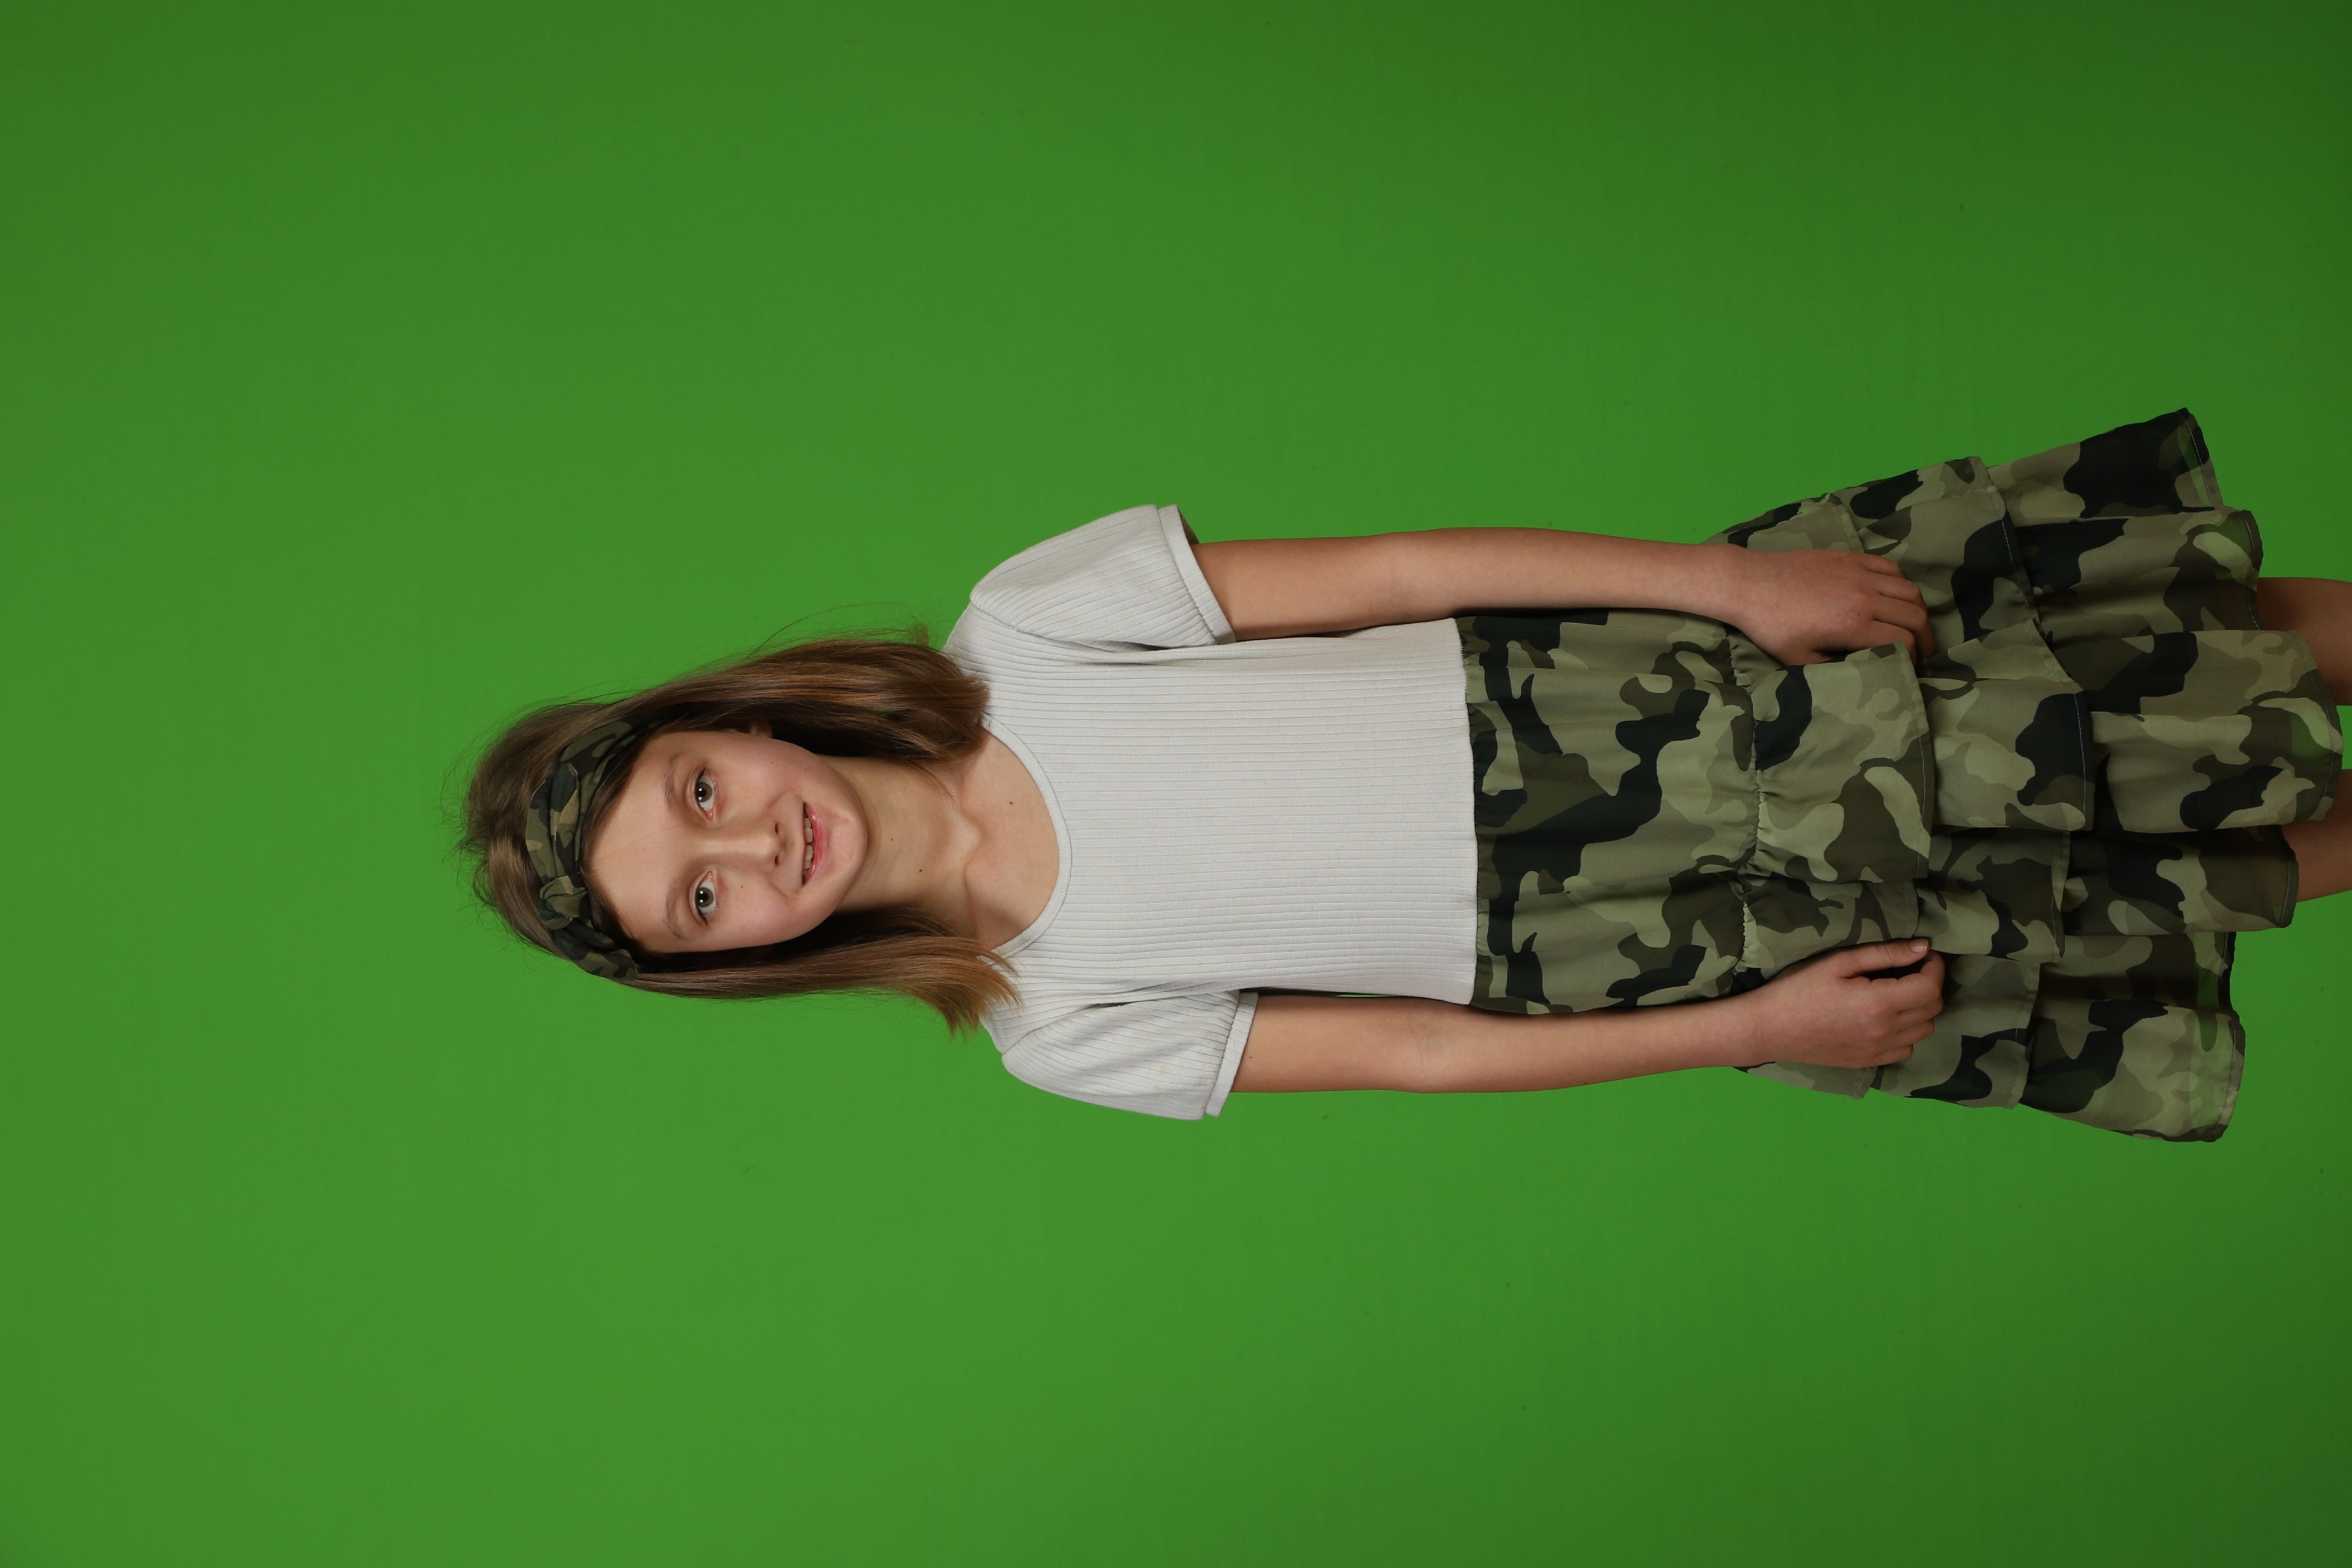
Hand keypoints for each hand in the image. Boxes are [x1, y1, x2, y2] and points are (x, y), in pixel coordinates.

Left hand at [1716, 547, 1934, 664]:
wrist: (1749, 583)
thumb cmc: (1771, 626)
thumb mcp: (1799, 660)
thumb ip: (1835, 667)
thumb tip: (1862, 669)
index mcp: (1852, 625)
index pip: (1904, 641)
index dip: (1914, 657)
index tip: (1909, 665)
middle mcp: (1863, 596)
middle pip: (1915, 615)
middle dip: (1926, 637)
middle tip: (1924, 650)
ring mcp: (1859, 573)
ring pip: (1909, 590)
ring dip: (1918, 610)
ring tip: (1913, 624)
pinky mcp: (1850, 557)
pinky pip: (1891, 568)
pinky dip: (1901, 584)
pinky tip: (1895, 596)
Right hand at [1726, 939, 1945, 1069]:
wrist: (1769, 1028)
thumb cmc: (1798, 988)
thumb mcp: (1839, 961)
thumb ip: (1885, 953)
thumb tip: (1923, 947)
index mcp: (1879, 1003)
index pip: (1931, 986)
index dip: (1934, 966)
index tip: (1923, 954)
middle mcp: (1886, 1031)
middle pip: (1933, 1008)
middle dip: (1929, 983)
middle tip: (1909, 969)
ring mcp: (1879, 1051)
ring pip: (1925, 1030)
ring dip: (1920, 1009)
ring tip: (1897, 993)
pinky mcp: (1869, 1062)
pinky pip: (1906, 1048)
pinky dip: (1906, 1032)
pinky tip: (1885, 1019)